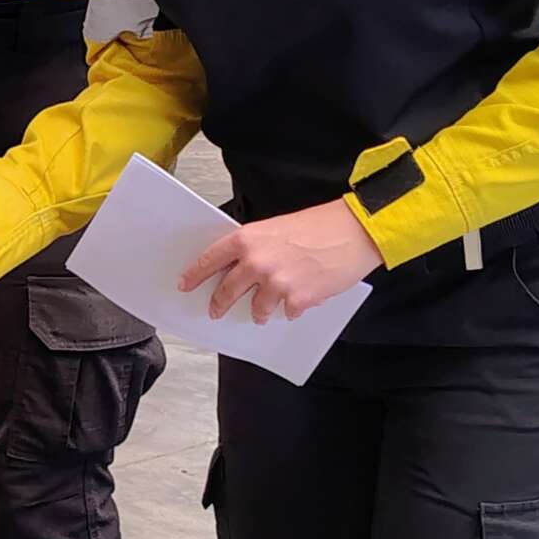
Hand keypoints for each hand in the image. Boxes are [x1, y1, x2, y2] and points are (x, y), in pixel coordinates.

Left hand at [179, 198, 384, 322]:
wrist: (353, 232)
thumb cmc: (320, 225)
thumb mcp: (276, 227)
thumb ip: (254, 247)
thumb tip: (239, 266)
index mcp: (247, 240)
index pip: (209, 260)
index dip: (194, 275)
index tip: (184, 284)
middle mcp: (257, 263)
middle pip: (226, 291)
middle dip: (219, 303)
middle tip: (215, 310)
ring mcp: (276, 284)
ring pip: (256, 308)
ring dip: (258, 312)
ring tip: (263, 311)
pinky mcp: (296, 300)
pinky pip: (286, 312)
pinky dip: (291, 308)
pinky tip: (299, 299)